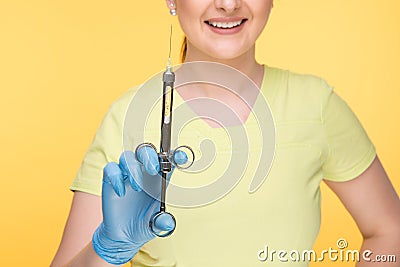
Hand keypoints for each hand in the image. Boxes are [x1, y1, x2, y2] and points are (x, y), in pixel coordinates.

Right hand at [92, 147, 185, 264]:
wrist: (124, 236)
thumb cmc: (144, 223)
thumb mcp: (156, 225)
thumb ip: (162, 222)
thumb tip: (167, 223)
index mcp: (160, 178)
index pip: (168, 160)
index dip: (175, 155)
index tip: (181, 157)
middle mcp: (143, 172)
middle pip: (145, 151)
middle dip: (150, 156)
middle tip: (153, 170)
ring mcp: (126, 175)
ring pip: (128, 157)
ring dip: (133, 168)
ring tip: (137, 187)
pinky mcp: (111, 180)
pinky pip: (110, 169)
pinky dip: (116, 177)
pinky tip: (121, 193)